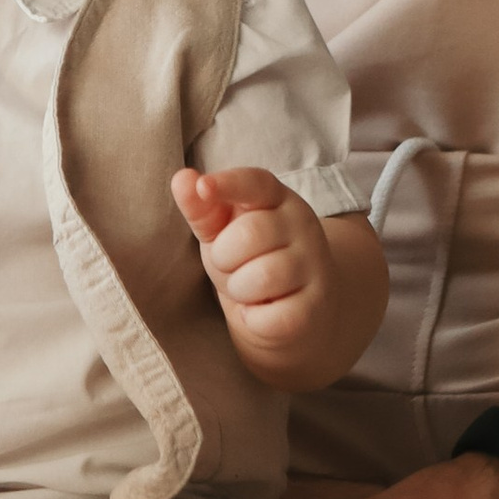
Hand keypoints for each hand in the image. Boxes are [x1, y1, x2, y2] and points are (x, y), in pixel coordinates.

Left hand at [173, 165, 336, 382]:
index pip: (255, 182)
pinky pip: (271, 316)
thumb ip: (202, 207)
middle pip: (248, 235)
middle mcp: (303, 225)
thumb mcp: (223, 230)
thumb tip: (182, 179)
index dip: (228, 183)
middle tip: (233, 266)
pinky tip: (262, 311)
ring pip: (262, 276)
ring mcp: (315, 265)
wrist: (295, 303)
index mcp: (276, 198)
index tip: (204, 186)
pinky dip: (254, 319)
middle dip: (224, 258)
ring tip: (248, 288)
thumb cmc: (251, 258)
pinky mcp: (316, 305)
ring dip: (240, 289)